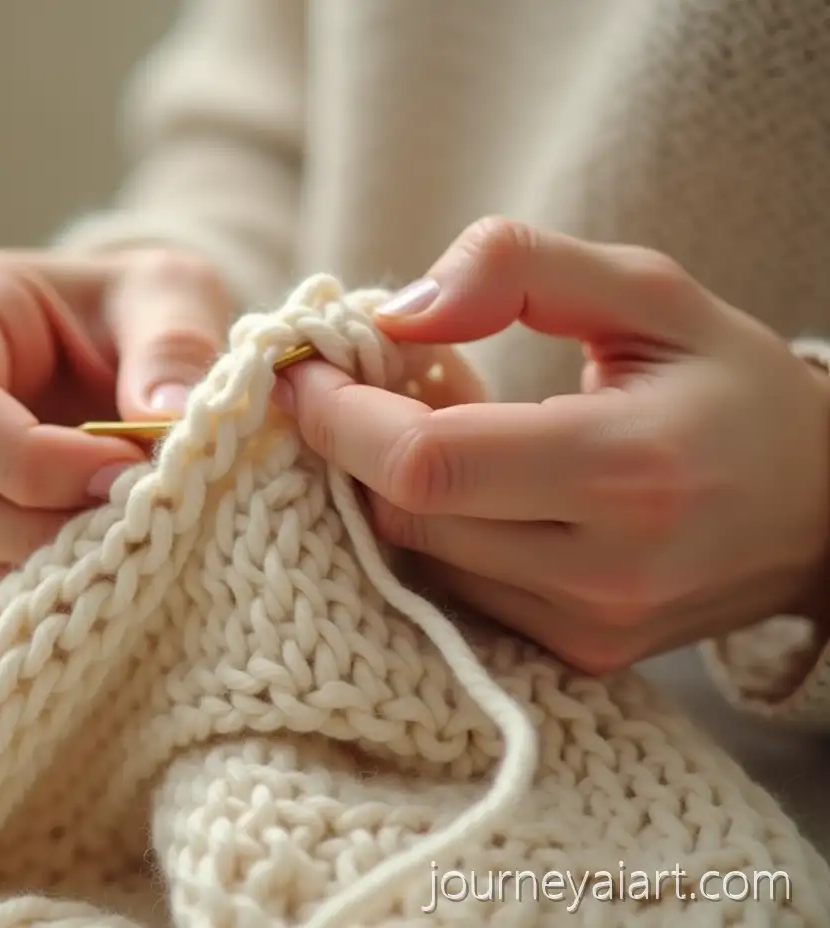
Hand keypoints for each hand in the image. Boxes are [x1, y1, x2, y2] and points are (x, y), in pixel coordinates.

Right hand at [0, 247, 232, 622]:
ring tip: (119, 548)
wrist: (135, 356)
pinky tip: (96, 575)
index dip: (28, 459)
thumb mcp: (174, 294)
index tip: (125, 471)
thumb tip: (168, 417)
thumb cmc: (146, 315)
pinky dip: (28, 608)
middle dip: (26, 530)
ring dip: (31, 576)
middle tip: (126, 520)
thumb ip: (175, 343)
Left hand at [276, 218, 829, 673]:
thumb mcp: (647, 290)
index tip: (304, 370)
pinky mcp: (579, 653)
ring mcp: (590, 627)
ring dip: (395, 489)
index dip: (342, 417)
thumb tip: (400, 311)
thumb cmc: (730, 385)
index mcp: (629, 467)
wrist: (821, 507)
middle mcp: (607, 569)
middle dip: (358, 447)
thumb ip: (518, 270)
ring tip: (434, 428)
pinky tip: (472, 486)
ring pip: (419, 559)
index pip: (429, 463)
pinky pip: (457, 589)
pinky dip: (438, 531)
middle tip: (362, 384)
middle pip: (406, 516)